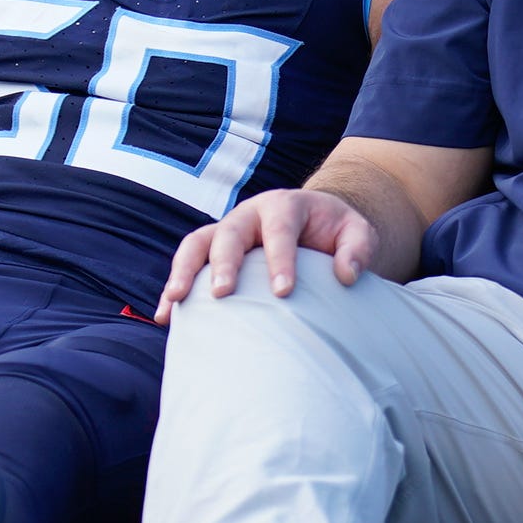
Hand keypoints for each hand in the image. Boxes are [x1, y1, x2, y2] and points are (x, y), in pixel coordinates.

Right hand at [156, 188, 377, 319]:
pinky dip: (173, 288)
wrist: (314, 226)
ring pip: (197, 244)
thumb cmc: (334, 232)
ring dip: (184, 271)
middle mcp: (248, 215)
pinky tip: (165, 316)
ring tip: (177, 301)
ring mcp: (226, 231)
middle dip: (224, 263)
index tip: (283, 292)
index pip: (279, 230)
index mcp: (284, 206)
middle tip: (222, 293)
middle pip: (229, 233)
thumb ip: (357, 248)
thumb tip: (346, 275)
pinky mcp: (212, 252)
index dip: (280, 259)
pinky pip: (187, 265)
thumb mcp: (356, 232)